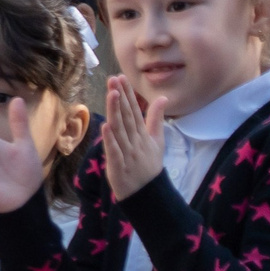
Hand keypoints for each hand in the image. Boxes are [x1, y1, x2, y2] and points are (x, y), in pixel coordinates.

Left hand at [100, 75, 167, 202]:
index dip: (128, 94)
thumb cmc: (149, 164)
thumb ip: (156, 119)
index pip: (135, 111)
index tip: (120, 77)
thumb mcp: (156, 140)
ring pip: (121, 130)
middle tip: (114, 79)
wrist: (148, 193)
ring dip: (116, 112)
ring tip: (112, 94)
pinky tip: (106, 126)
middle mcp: (135, 141)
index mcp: (143, 135)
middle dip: (121, 97)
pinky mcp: (119, 166)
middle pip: (127, 117)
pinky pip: (115, 151)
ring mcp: (128, 153)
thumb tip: (163, 98)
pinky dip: (110, 139)